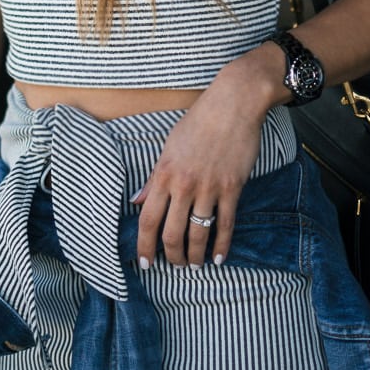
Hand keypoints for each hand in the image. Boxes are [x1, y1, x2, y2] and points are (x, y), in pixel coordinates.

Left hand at [132, 64, 268, 268]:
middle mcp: (184, 184)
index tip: (145, 263)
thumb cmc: (199, 121)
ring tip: (194, 265)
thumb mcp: (169, 146)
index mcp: (164, 173)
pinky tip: (219, 258)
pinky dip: (222, 245)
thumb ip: (154, 178)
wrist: (233, 103)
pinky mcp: (232, 187)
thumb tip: (136, 201)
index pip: (147, 219)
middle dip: (171, 257)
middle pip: (172, 233)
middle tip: (174, 265)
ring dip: (195, 256)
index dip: (144, 246)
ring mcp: (209, 187)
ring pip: (198, 234)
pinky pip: (226, 224)